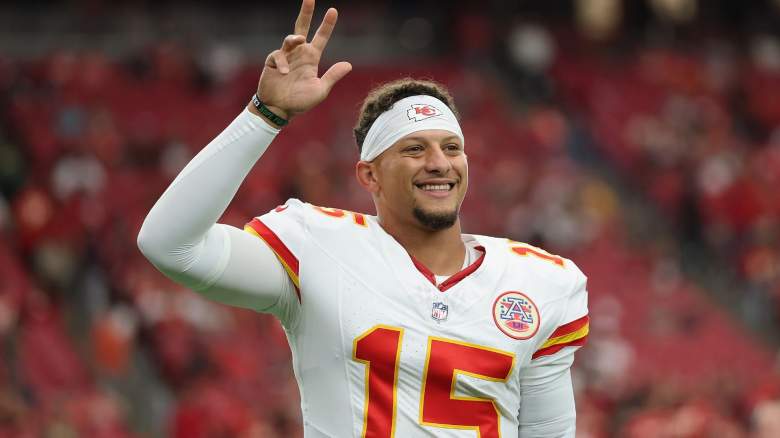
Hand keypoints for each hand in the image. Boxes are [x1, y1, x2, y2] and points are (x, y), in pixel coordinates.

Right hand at [253, 0, 351, 123]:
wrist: (279, 110)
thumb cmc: (300, 102)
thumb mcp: (320, 90)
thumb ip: (332, 76)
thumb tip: (349, 64)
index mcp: (311, 59)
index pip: (321, 38)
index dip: (327, 25)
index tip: (333, 11)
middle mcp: (299, 54)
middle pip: (302, 28)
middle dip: (306, 13)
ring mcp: (285, 57)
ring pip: (290, 39)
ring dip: (294, 38)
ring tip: (299, 41)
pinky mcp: (273, 62)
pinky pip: (278, 55)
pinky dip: (282, 61)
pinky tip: (284, 73)